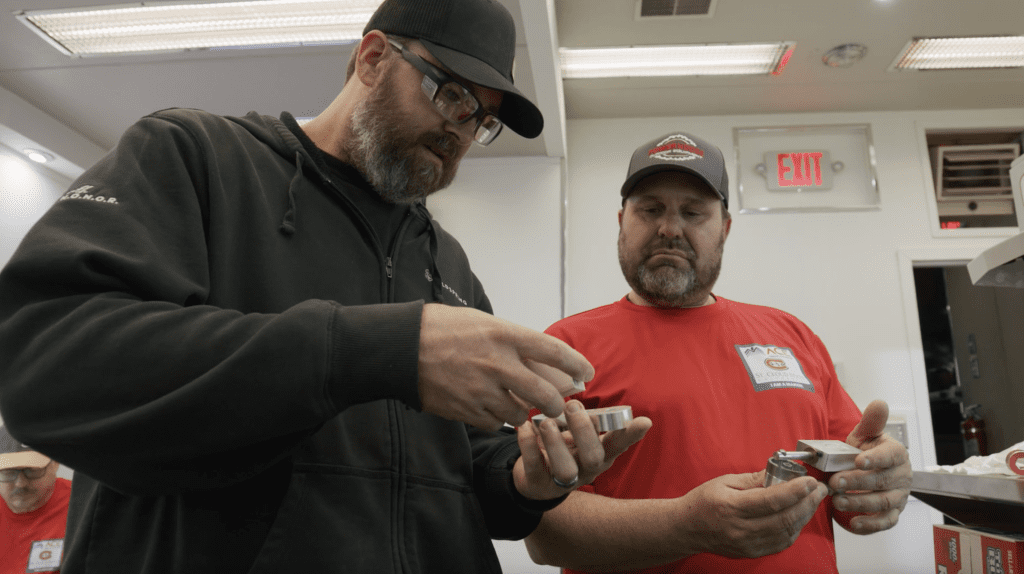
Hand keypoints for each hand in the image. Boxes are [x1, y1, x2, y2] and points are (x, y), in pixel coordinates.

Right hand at [417, 304, 593, 429]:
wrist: (402, 347)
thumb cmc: (446, 329)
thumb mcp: (485, 324)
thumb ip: (516, 343)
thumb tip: (548, 364)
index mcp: (504, 335)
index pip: (554, 352)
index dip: (577, 365)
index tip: (586, 373)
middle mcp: (497, 364)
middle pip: (545, 394)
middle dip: (557, 404)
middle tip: (558, 405)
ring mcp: (481, 390)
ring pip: (521, 414)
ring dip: (524, 412)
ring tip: (517, 403)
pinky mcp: (466, 410)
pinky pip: (495, 423)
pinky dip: (498, 419)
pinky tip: (492, 407)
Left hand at [513, 400, 651, 499]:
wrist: (533, 477)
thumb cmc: (563, 448)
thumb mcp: (579, 435)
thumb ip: (589, 422)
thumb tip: (590, 403)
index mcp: (600, 454)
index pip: (619, 445)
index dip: (631, 435)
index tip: (644, 421)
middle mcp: (586, 470)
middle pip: (594, 458)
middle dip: (583, 430)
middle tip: (570, 406)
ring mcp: (562, 481)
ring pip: (565, 469)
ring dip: (555, 442)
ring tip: (545, 422)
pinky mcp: (538, 484)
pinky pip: (534, 466)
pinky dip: (528, 444)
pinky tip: (523, 427)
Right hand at [675, 472, 827, 558]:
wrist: (686, 529)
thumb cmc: (702, 502)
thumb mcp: (723, 482)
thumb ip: (752, 479)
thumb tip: (778, 472)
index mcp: (731, 507)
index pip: (771, 501)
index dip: (795, 491)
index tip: (809, 480)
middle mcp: (740, 529)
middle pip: (784, 518)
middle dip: (807, 502)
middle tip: (819, 488)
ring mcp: (747, 544)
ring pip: (786, 532)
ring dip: (805, 516)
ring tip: (813, 500)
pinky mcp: (752, 552)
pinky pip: (781, 543)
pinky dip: (794, 529)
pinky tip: (799, 516)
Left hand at [829, 400, 912, 533]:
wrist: (868, 470)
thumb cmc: (866, 451)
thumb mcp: (866, 435)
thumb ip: (871, 422)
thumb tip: (879, 403)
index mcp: (896, 453)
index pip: (890, 455)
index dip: (875, 458)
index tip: (858, 460)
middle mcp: (901, 475)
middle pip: (882, 480)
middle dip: (856, 482)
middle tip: (834, 481)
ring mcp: (899, 496)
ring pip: (883, 502)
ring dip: (860, 502)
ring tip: (837, 500)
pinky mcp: (893, 513)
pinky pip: (886, 522)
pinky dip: (871, 525)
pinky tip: (854, 523)